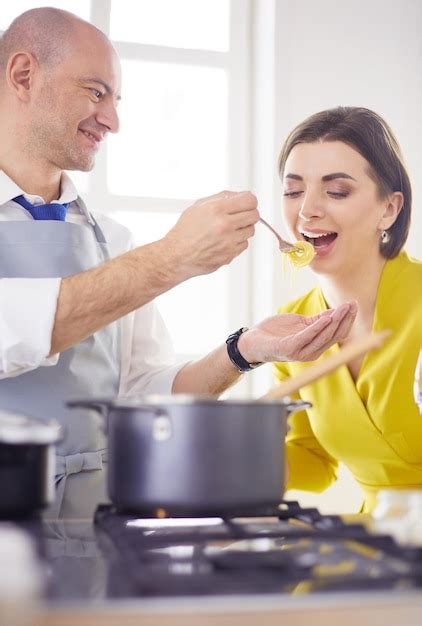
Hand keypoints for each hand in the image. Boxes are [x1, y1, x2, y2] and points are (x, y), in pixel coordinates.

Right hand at [163, 190, 258, 278]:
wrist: (176, 256)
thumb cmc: (184, 232)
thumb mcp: (198, 207)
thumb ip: (221, 198)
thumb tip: (239, 195)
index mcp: (217, 210)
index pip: (250, 200)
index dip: (250, 201)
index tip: (247, 204)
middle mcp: (224, 225)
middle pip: (254, 215)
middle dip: (249, 214)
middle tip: (240, 216)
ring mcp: (228, 242)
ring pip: (251, 231)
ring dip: (243, 229)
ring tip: (228, 230)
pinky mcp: (230, 255)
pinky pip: (244, 245)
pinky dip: (237, 242)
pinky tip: (224, 241)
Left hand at [237, 302, 357, 362]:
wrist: (254, 341)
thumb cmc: (277, 332)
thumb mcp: (300, 323)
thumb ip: (317, 321)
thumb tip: (336, 312)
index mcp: (316, 345)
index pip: (338, 334)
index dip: (347, 319)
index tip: (353, 304)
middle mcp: (312, 352)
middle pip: (335, 335)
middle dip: (345, 319)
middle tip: (352, 304)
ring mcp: (301, 352)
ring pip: (324, 336)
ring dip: (335, 321)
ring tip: (342, 308)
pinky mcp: (290, 349)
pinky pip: (307, 337)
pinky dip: (318, 327)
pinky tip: (326, 318)